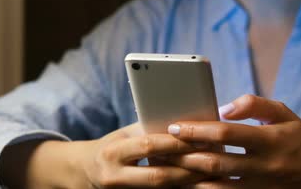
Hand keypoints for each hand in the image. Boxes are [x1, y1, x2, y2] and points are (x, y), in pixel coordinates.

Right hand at [0, 122, 211, 188]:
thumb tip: (186, 119)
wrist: (84, 172)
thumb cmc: (112, 146)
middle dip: (189, 168)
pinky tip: (197, 184)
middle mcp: (116, 176)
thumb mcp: (125, 134)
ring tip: (213, 174)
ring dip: (189, 183)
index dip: (177, 143)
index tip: (202, 138)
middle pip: (159, 176)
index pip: (150, 145)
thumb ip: (150, 128)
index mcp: (114, 152)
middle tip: (216, 160)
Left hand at [165, 94, 300, 187]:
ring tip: (168, 168)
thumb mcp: (283, 112)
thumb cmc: (300, 135)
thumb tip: (224, 107)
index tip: (176, 126)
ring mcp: (261, 186)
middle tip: (162, 148)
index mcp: (270, 139)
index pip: (227, 133)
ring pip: (218, 185)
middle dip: (185, 155)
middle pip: (217, 162)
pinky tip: (189, 185)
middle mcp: (265, 165)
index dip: (199, 129)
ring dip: (190, 177)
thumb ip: (254, 104)